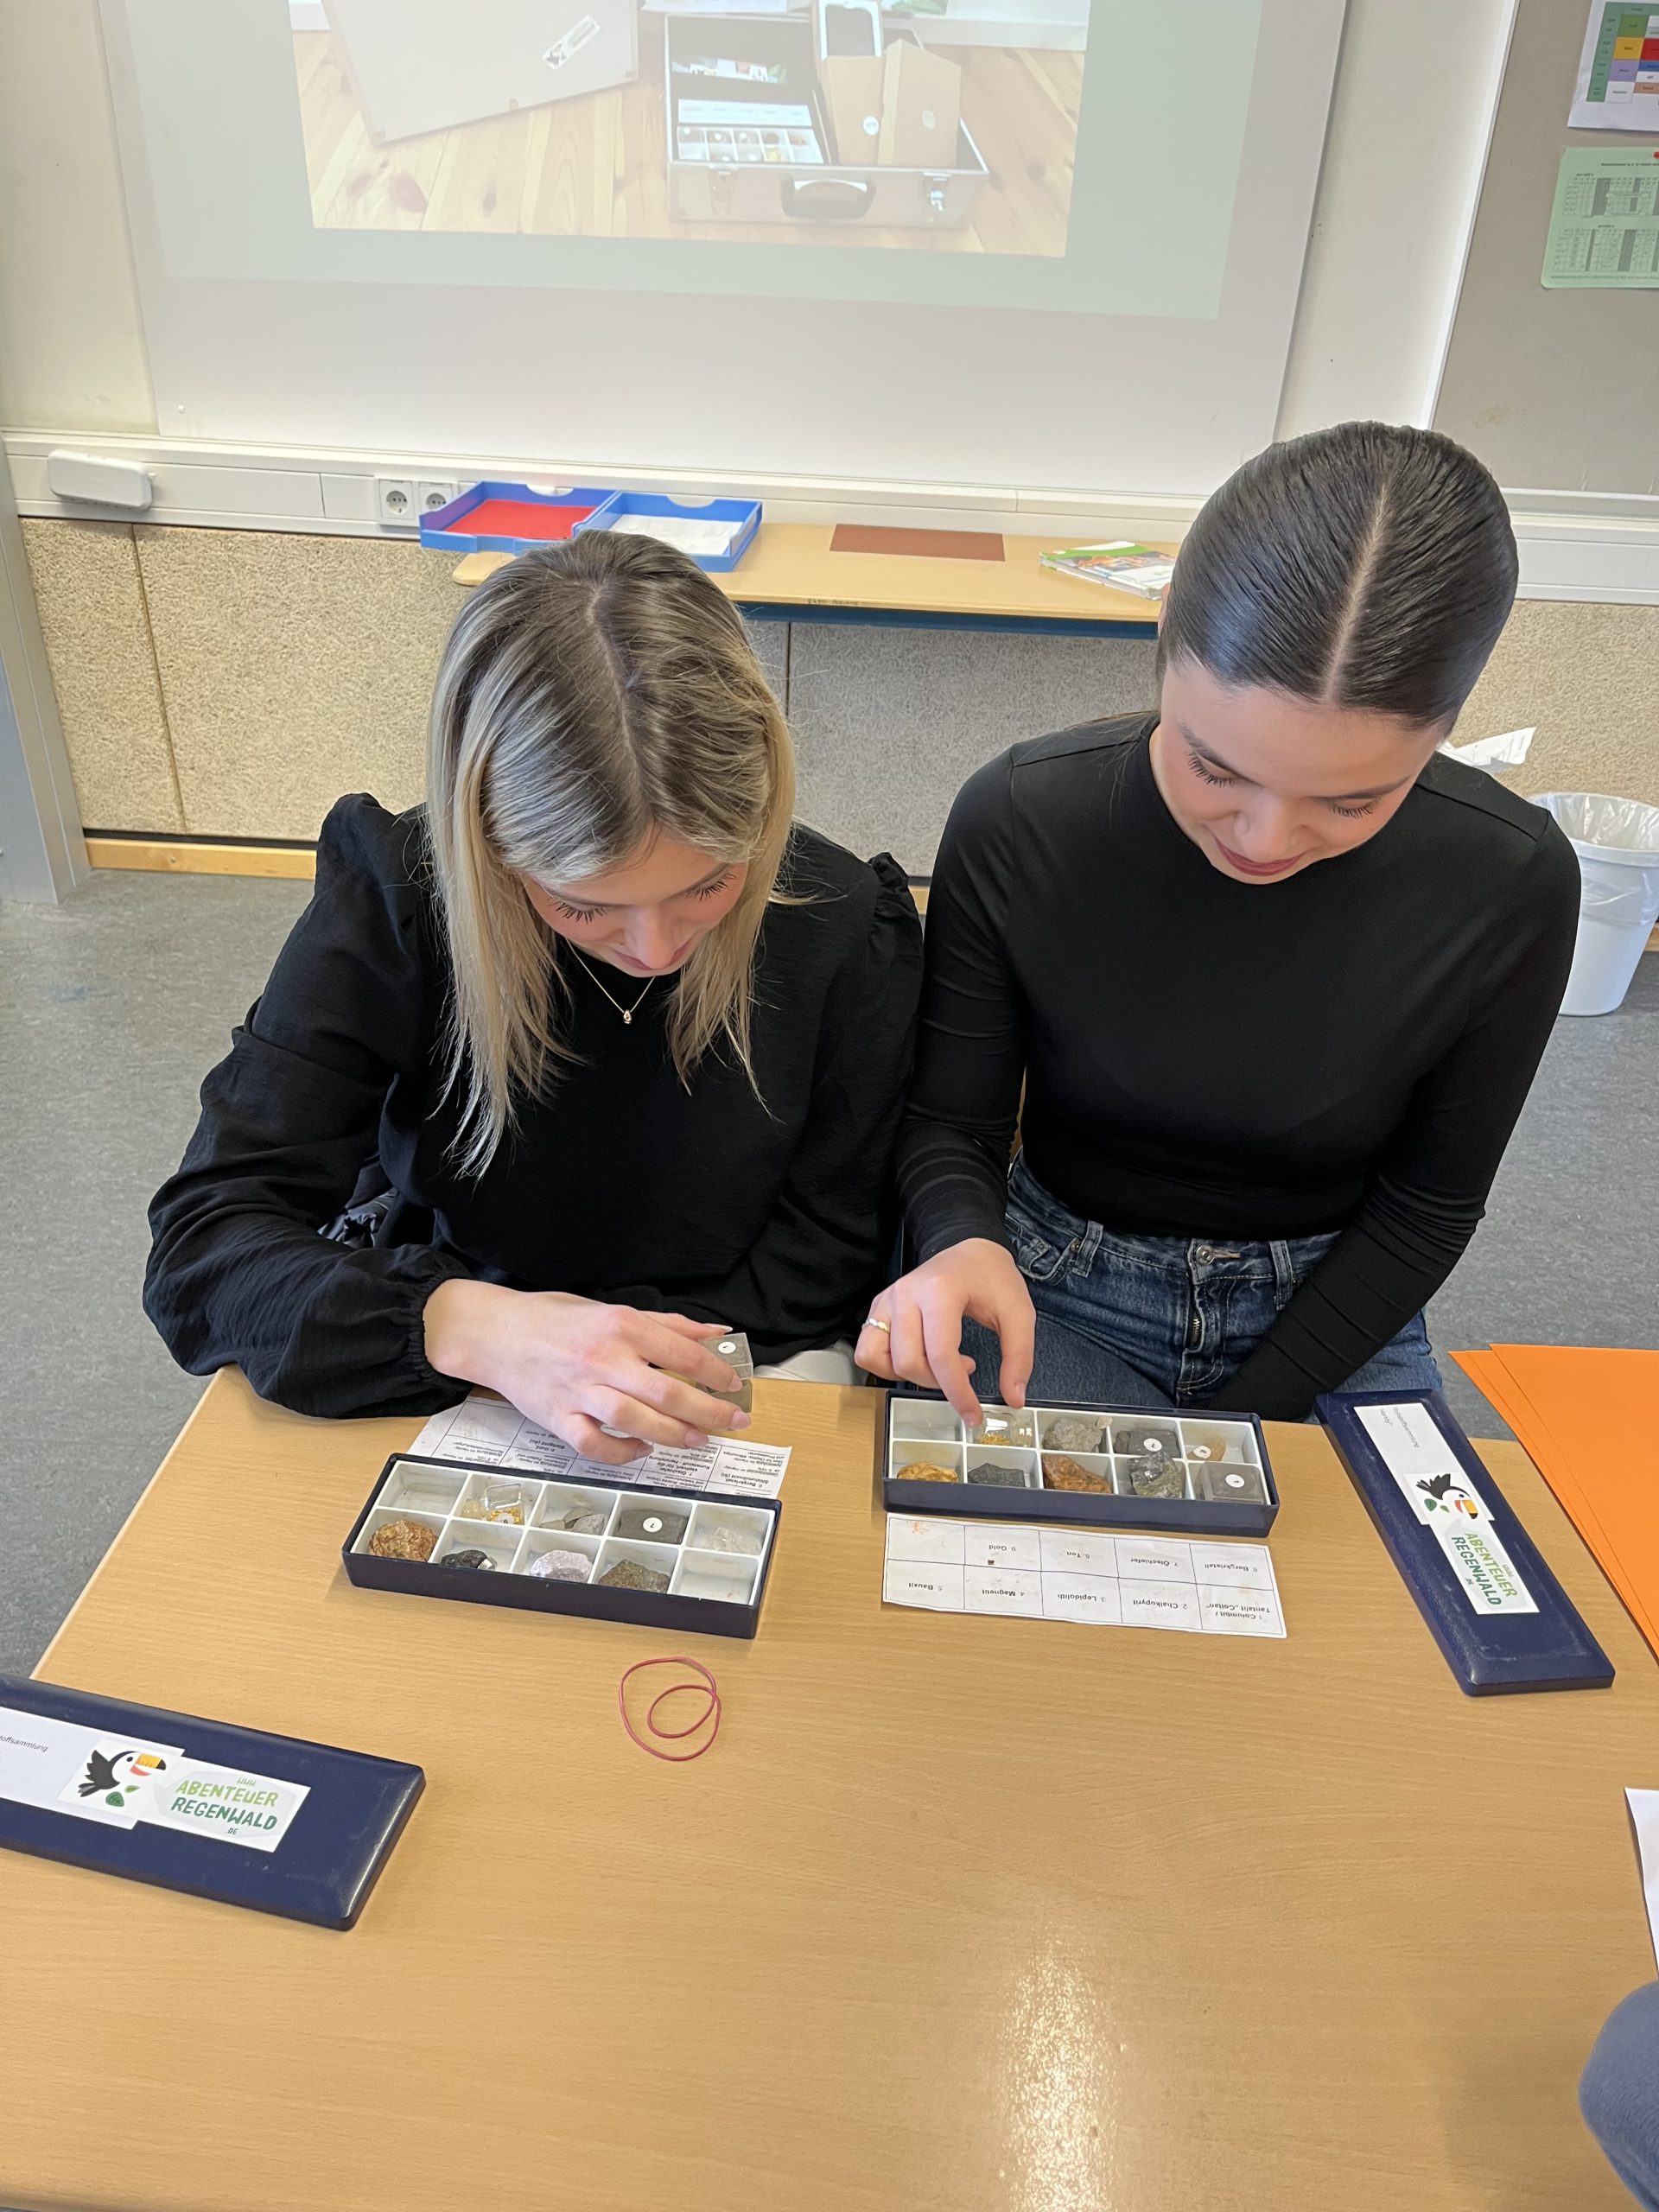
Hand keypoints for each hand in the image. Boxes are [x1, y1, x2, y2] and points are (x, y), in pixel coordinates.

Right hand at [423, 1281, 748, 1464]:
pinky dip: (622, 1452)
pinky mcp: (557, 1417)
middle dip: (709, 1412)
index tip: (734, 1385)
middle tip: (734, 1421)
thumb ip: (667, 1325)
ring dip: (675, 1435)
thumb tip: (715, 1334)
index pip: (682, 1353)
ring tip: (699, 1440)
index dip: (715, 1373)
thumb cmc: (555, 1319)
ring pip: (635, 1421)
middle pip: (667, 1394)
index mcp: (620, 1325)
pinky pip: (594, 1444)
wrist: (495, 1332)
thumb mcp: (612, 1309)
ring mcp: (578, 1391)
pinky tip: (643, 1449)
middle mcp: (602, 1359)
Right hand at [855, 1239, 1034, 1423]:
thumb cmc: (992, 1278)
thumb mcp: (1019, 1313)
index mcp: (940, 1291)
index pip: (940, 1355)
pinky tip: (916, 1357)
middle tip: (964, 1370)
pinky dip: (887, 1365)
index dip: (957, 1393)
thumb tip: (1013, 1399)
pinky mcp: (879, 1307)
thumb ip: (1019, 1357)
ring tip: (937, 1365)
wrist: (970, 1249)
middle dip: (936, 1383)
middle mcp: (906, 1294)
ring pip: (877, 1357)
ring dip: (907, 1375)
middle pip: (907, 1361)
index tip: (973, 1414)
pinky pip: (867, 1349)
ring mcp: (888, 1299)